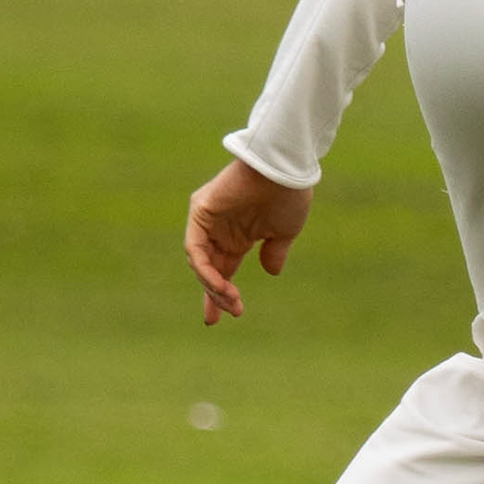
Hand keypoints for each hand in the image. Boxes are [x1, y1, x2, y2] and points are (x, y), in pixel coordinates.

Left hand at [184, 160, 313, 326]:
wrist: (284, 167)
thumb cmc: (288, 195)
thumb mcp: (284, 232)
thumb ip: (274, 252)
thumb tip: (271, 272)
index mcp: (238, 236)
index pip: (223, 270)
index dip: (221, 294)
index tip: (229, 315)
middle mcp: (219, 230)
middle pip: (209, 270)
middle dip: (215, 296)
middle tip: (229, 314)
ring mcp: (207, 221)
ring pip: (201, 262)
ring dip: (213, 285)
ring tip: (231, 300)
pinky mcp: (200, 211)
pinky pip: (195, 248)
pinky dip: (205, 269)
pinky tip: (219, 283)